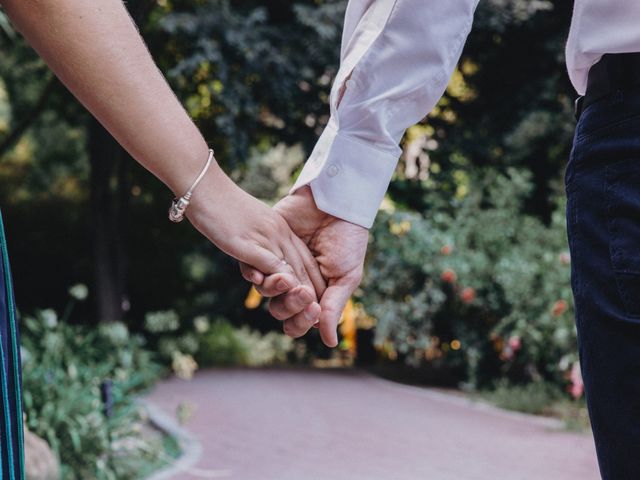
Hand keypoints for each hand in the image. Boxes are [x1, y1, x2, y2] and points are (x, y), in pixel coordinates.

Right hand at [188, 166, 325, 322]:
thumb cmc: (220, 205)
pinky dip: (279, 281)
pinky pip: (269, 264)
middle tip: (321, 310)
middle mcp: (278, 233)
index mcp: (279, 228)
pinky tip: (286, 295)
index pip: (302, 257)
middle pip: (302, 265)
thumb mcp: (247, 223)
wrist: (204, 186)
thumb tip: (261, 260)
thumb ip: (259, 240)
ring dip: (300, 290)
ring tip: (310, 307)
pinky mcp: (250, 243)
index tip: (320, 297)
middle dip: (313, 289)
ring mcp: (265, 238)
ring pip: (290, 268)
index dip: (313, 278)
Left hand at [240, 186, 368, 346]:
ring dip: (274, 290)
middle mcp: (293, 284)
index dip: (302, 321)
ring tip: (286, 278)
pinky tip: (261, 273)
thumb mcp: (346, 276)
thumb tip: (330, 343)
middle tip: (304, 291)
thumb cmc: (347, 241)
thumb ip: (334, 308)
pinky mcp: (262, 249)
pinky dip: (253, 275)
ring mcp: (277, 267)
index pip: (299, 321)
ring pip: (264, 293)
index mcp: (315, 294)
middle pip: (280, 311)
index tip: (314, 309)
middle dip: (291, 305)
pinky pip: (250, 270)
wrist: (335, 205)